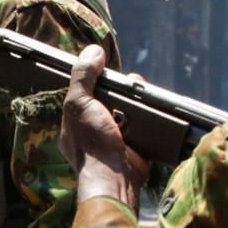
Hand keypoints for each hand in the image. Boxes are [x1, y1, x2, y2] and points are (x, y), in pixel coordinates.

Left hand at [60, 45, 147, 204]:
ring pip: (129, 110)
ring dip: (137, 100)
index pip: (86, 93)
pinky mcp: (136, 145)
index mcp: (76, 121)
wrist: (116, 176)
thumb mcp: (79, 103)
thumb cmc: (91, 142)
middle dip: (123, 88)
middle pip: (110, 99)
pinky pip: (144, 125)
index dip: (98, 79)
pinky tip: (152, 107)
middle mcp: (94, 129)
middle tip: (133, 81)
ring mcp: (116, 138)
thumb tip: (93, 51)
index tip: (109, 68)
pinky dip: (149, 116)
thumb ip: (83, 77)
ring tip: (143, 90)